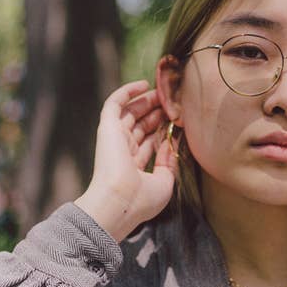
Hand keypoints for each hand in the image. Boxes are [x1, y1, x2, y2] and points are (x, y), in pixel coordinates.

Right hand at [75, 79, 179, 241]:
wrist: (120, 202)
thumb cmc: (142, 199)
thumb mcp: (164, 182)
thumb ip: (169, 162)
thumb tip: (173, 142)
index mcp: (133, 167)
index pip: (148, 142)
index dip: (162, 130)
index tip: (178, 121)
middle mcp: (123, 151)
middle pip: (141, 125)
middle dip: (156, 112)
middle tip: (173, 102)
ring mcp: (115, 138)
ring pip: (131, 112)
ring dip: (146, 101)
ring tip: (163, 91)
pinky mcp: (107, 127)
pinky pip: (115, 103)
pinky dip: (127, 91)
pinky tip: (144, 83)